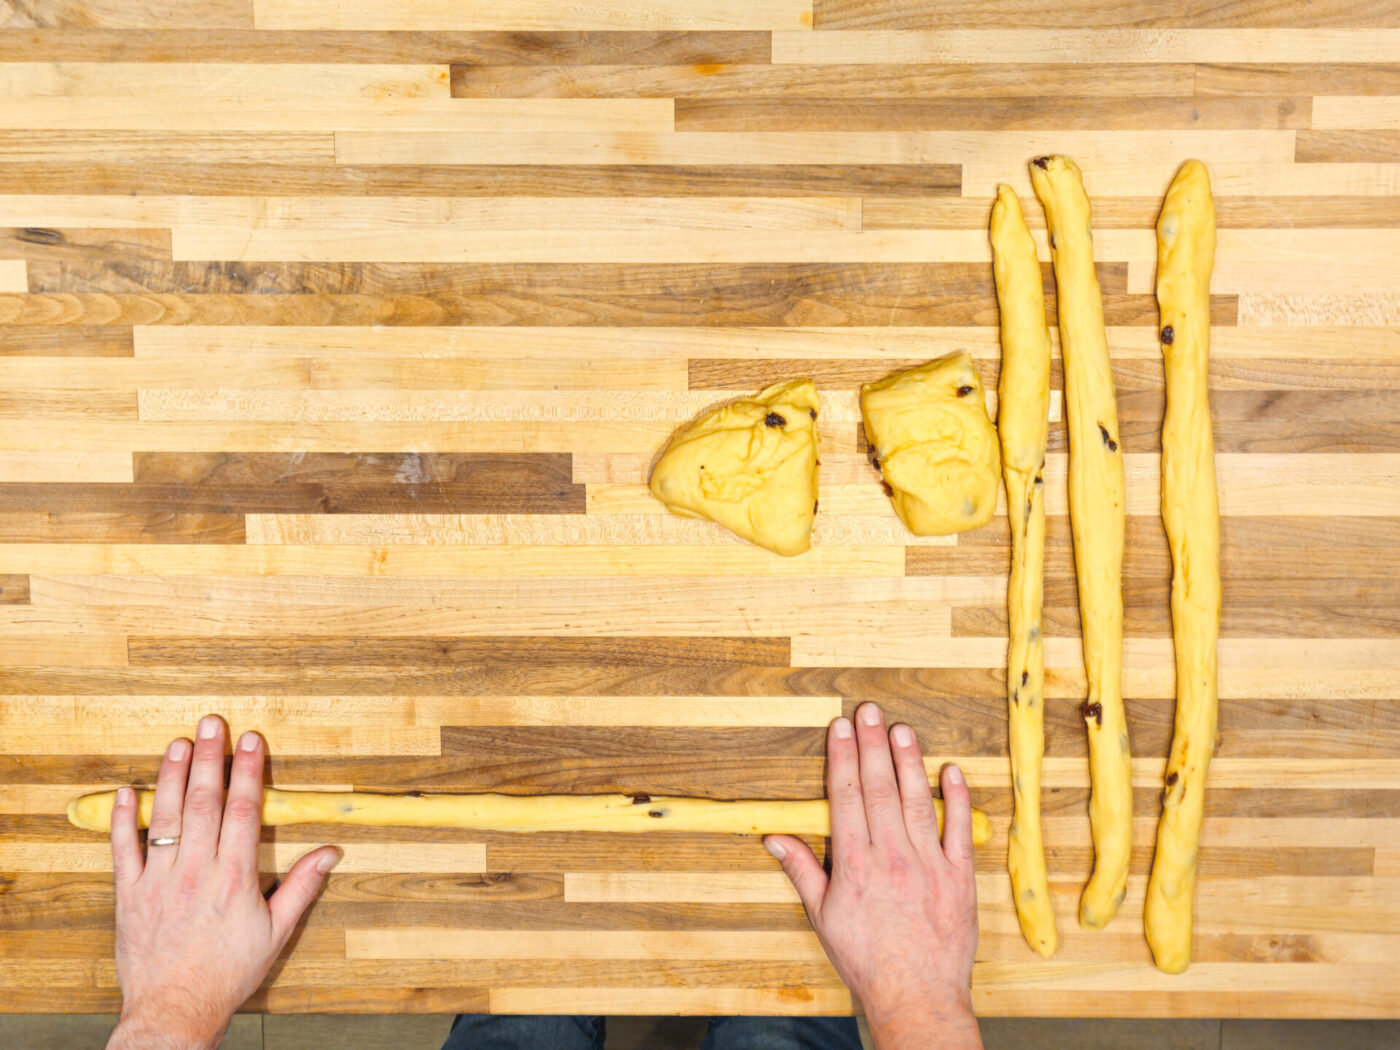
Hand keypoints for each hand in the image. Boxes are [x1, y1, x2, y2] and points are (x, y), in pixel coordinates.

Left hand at [106, 716, 340, 1049]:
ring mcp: (159, 882)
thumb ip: (302, 886)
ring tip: (177, 744)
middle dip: (210, 758)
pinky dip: (122, 819)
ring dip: (172, 776)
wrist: (175, 1010)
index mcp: (235, 878)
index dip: (248, 771)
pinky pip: (123, 850)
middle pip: (205, 803)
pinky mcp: (129, 895)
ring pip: (166, 817)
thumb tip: (331, 852)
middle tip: (211, 724)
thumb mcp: (277, 931)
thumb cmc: (227, 973)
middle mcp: (196, 873)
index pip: (243, 810)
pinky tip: (128, 790)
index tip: (250, 741)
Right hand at [764, 702, 981, 1049]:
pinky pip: (960, 829)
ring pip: (915, 801)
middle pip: (879, 789)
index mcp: (854, 866)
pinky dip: (956, 799)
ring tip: (901, 728)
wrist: (917, 996)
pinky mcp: (959, 877)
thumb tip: (774, 838)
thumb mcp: (824, 918)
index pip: (846, 797)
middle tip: (868, 710)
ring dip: (908, 761)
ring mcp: (928, 865)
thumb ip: (802, 871)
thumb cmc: (867, 960)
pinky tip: (949, 771)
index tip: (840, 728)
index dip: (843, 758)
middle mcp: (891, 858)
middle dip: (872, 745)